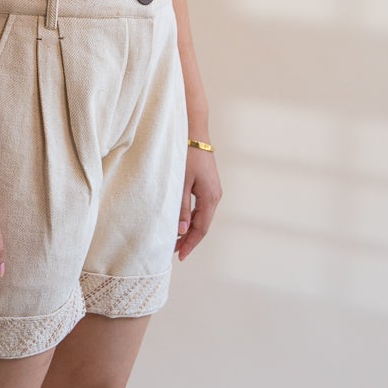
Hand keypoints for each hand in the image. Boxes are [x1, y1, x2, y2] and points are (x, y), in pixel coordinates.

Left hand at [176, 145, 220, 260]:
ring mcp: (212, 190)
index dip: (190, 244)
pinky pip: (201, 207)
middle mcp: (215, 195)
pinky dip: (191, 217)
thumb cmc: (186, 154)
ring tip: (174, 239)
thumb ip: (181, 207)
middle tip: (173, 251)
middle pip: (203, 225)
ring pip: (202, 216)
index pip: (201, 229)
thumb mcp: (181, 182)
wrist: (194, 131)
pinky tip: (181, 221)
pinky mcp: (207, 184)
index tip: (179, 256)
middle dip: (188, 239)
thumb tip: (181, 230)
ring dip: (189, 229)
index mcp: (210, 197)